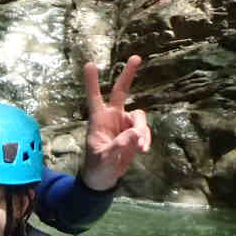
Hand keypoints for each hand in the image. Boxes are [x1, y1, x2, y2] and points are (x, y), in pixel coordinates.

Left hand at [80, 55, 151, 190]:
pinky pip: (144, 130)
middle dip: (128, 74)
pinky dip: (145, 138)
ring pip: (139, 117)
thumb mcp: (105, 159)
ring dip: (142, 130)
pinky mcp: (134, 132)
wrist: (105, 178)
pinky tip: (142, 150)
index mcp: (98, 120)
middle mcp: (112, 117)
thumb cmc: (98, 167)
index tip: (89, 64)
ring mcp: (124, 123)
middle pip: (121, 91)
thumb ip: (119, 146)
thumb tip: (135, 134)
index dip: (92, 82)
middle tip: (136, 57)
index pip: (94, 97)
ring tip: (140, 147)